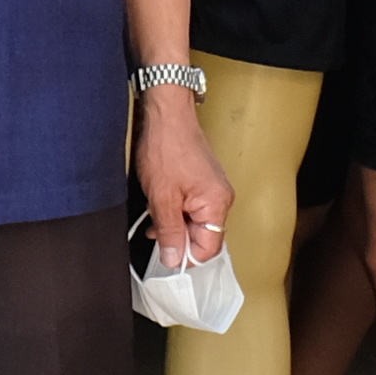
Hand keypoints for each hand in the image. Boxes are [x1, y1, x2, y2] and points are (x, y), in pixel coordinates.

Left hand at [132, 86, 230, 268]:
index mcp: (217, 204)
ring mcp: (212, 190)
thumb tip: (173, 259)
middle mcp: (221, 199)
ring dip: (173, 224)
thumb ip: (169, 232)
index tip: (165, 255)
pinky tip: (159, 205)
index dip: (185, 256)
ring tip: (154, 212)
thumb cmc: (166, 148)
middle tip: (154, 228)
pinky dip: (175, 211)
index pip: (208, 248)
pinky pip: (191, 208)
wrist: (166, 115)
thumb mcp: (162, 198)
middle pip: (202, 237)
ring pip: (194, 223)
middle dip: (177, 237)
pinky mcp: (203, 183)